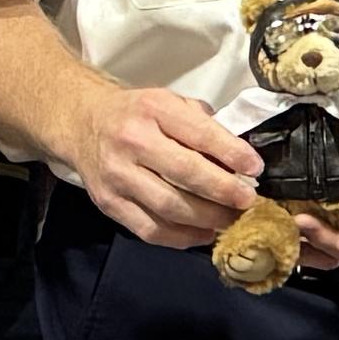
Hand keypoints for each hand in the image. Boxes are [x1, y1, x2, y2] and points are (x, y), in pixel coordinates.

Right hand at [73, 86, 268, 247]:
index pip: (199, 133)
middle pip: (186, 174)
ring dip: (208, 218)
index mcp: (153, 108)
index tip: (255, 168)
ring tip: (231, 219)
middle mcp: (132, 141)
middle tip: (248, 201)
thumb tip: (240, 157)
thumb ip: (202, 125)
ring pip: (170, 207)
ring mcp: (117, 176)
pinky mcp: (108, 204)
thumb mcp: (170, 102)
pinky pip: (150, 229)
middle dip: (224, 191)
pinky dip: (182, 237)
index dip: (232, 153)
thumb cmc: (137, 114)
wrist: (83, 124)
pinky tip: (204, 233)